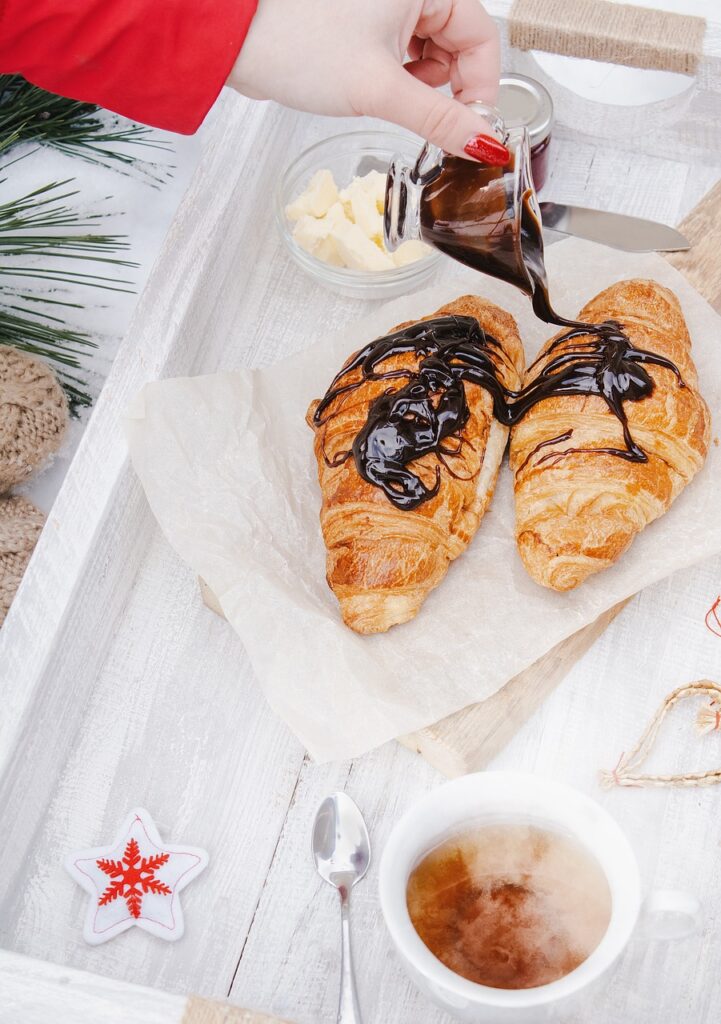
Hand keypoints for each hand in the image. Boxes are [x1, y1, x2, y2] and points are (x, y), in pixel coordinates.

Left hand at [228, 0, 506, 162]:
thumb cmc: (299, 45)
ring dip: (418, 85)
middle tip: (420, 117)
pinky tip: (372, 88)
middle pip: (458, 43)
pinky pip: (401, 51)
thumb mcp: (380, 90)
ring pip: (429, 50)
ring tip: (383, 96)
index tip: (469, 129)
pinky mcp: (364, 19)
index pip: (482, 36)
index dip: (480, 87)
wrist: (237, 39)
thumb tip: (485, 145)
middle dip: (444, 87)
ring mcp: (386, 2)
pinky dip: (396, 77)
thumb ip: (439, 120)